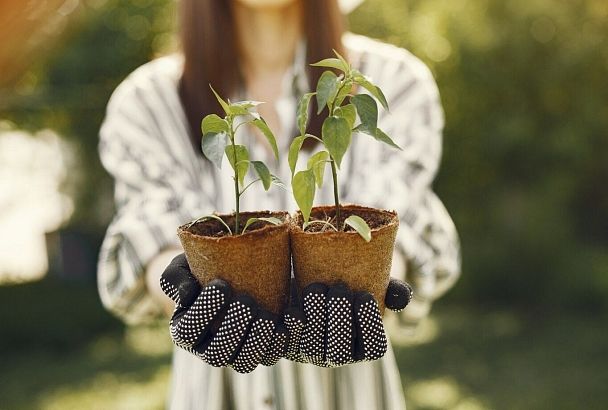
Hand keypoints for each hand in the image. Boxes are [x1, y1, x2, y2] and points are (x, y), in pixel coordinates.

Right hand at [160, 254, 287, 372]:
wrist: (240, 271)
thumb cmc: (207, 268)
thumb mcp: (185, 266)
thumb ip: (175, 277)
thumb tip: (187, 294)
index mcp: (186, 331)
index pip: (188, 333)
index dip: (203, 313)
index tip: (222, 285)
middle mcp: (210, 349)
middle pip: (217, 355)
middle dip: (232, 329)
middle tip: (246, 301)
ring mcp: (237, 355)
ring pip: (245, 363)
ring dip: (257, 341)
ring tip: (267, 315)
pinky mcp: (263, 352)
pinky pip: (272, 355)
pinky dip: (282, 340)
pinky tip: (290, 317)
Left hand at [283, 278, 411, 366]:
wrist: (306, 279)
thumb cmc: (346, 283)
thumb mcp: (370, 283)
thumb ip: (390, 289)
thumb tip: (402, 296)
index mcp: (362, 345)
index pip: (373, 349)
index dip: (370, 326)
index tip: (364, 296)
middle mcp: (336, 355)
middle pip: (340, 353)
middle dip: (340, 322)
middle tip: (339, 290)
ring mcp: (310, 353)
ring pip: (313, 348)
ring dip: (315, 320)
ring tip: (316, 289)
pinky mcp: (286, 345)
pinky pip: (285, 346)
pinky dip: (290, 328)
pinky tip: (292, 310)